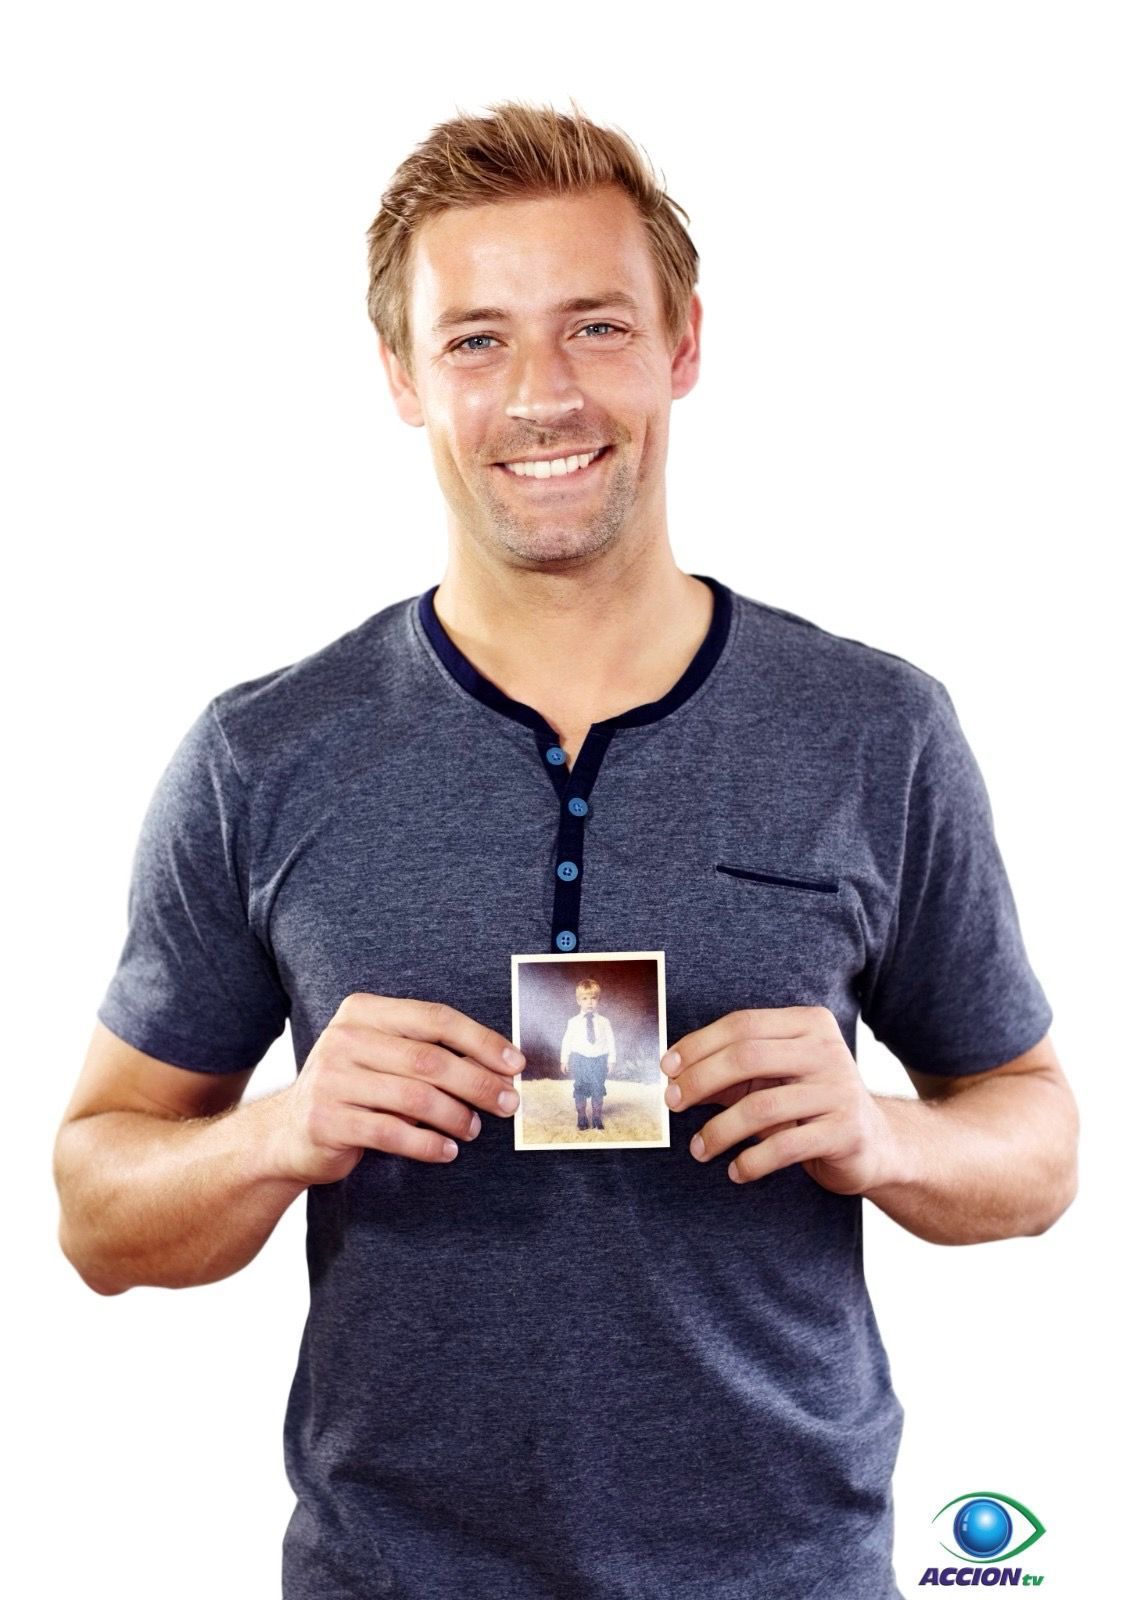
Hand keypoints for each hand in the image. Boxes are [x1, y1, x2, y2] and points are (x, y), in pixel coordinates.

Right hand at [266, 994, 524, 1185]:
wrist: (288, 1133)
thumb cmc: (353, 1090)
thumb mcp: (382, 1056)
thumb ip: (428, 1052)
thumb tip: (500, 1067)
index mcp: (363, 1011)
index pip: (435, 1018)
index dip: (481, 1040)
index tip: (515, 1063)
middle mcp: (344, 1038)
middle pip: (429, 1059)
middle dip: (477, 1082)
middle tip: (507, 1102)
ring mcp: (332, 1079)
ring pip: (415, 1097)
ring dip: (456, 1116)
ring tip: (473, 1129)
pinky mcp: (327, 1121)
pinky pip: (392, 1133)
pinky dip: (428, 1144)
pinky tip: (446, 1151)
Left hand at [662, 1005, 894, 1192]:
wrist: (874, 1143)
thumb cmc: (808, 1104)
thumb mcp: (772, 1078)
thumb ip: (730, 1071)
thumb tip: (674, 1076)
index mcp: (808, 1024)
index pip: (742, 1024)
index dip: (698, 1045)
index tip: (667, 1069)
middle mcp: (827, 1050)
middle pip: (747, 1056)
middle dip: (700, 1080)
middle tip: (673, 1103)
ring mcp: (840, 1090)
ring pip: (762, 1106)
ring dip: (720, 1131)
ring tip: (700, 1149)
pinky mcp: (846, 1132)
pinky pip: (785, 1146)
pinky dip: (752, 1161)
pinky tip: (736, 1171)